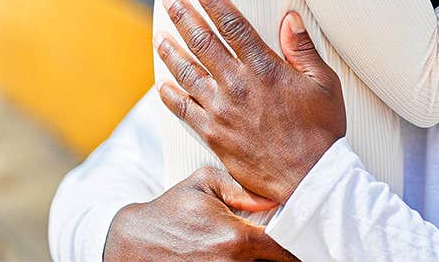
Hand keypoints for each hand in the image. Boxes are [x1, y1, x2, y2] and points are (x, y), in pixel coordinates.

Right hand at [104, 164, 295, 261]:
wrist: (133, 244)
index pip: (285, 246)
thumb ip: (242, 187)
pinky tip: (252, 257)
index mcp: (236, 238)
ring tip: (274, 251)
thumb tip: (275, 198)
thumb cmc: (170, 211)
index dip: (300, 241)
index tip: (305, 236)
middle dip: (286, 255)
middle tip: (293, 242)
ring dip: (267, 261)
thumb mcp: (203, 184)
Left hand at [157, 0, 346, 202]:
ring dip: (171, 50)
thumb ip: (303, 49)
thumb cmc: (323, 130)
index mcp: (266, 68)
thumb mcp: (324, 83)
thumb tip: (289, 17)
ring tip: (159, 34)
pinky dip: (170, 95)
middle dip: (184, 16)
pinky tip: (162, 83)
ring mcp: (222, 110)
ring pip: (187, 72)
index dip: (214, 1)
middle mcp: (238, 85)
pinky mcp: (213, 134)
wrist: (309, 177)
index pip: (233, 25)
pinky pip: (184, 110)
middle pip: (203, 42)